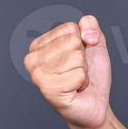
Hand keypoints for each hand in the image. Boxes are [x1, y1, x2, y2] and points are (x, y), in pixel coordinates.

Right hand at [23, 13, 111, 128]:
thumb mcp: (95, 44)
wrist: (95, 103)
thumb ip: (90, 25)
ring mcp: (38, 75)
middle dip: (83, 58)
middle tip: (77, 72)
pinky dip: (83, 82)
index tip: (77, 59)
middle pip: (73, 42)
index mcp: (39, 44)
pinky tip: (75, 90)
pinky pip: (78, 74)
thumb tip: (86, 34)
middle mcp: (32, 59)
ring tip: (76, 81)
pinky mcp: (48, 90)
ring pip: (76, 57)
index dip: (82, 44)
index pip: (70, 28)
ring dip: (83, 71)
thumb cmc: (92, 75)